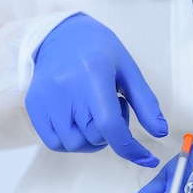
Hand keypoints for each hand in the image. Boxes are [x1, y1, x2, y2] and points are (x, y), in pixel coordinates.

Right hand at [25, 13, 166, 166]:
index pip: (109, 125)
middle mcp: (66, 87)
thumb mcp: (129, 71)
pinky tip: (78, 120)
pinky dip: (71, 140)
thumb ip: (146, 103)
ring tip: (94, 112)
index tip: (146, 158)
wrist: (62, 34)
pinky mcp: (33, 105)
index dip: (130, 148)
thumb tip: (160, 132)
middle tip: (112, 107)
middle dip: (111, 133)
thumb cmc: (100, 52)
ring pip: (74, 144)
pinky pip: (54, 142)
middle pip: (94, 137)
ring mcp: (46, 97)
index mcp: (93, 74)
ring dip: (91, 139)